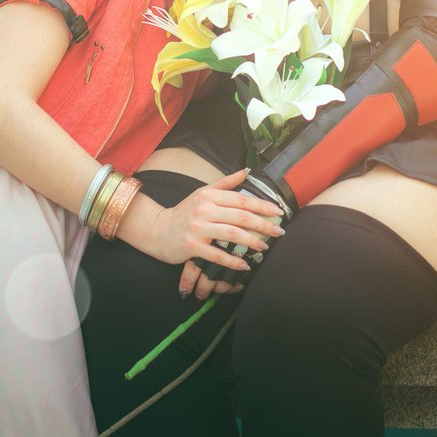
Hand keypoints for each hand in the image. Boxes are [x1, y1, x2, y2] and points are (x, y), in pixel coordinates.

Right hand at [151, 169, 285, 299]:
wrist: (157, 229)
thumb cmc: (184, 212)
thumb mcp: (203, 192)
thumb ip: (226, 183)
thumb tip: (246, 172)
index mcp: (209, 195)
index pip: (241, 199)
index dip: (262, 205)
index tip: (278, 211)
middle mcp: (204, 210)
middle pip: (240, 216)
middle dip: (263, 224)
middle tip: (279, 231)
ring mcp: (198, 228)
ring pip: (232, 234)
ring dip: (251, 242)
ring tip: (265, 247)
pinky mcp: (192, 246)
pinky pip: (217, 255)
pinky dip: (233, 260)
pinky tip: (244, 264)